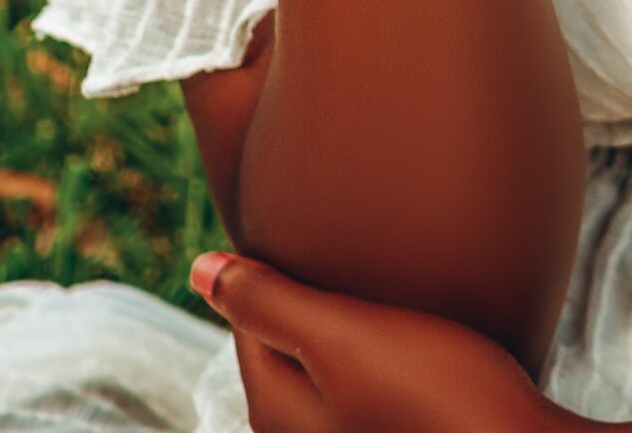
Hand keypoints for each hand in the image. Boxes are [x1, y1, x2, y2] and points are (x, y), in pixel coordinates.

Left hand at [191, 250, 578, 432]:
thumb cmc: (435, 392)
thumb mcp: (342, 336)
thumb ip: (267, 303)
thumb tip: (195, 267)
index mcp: (277, 412)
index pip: (247, 317)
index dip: (273, 261)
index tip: (312, 219)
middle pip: (286, 345)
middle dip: (309, 296)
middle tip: (353, 243)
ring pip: (329, 366)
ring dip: (350, 324)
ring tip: (389, 283)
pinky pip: (366, 385)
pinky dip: (381, 352)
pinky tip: (419, 337)